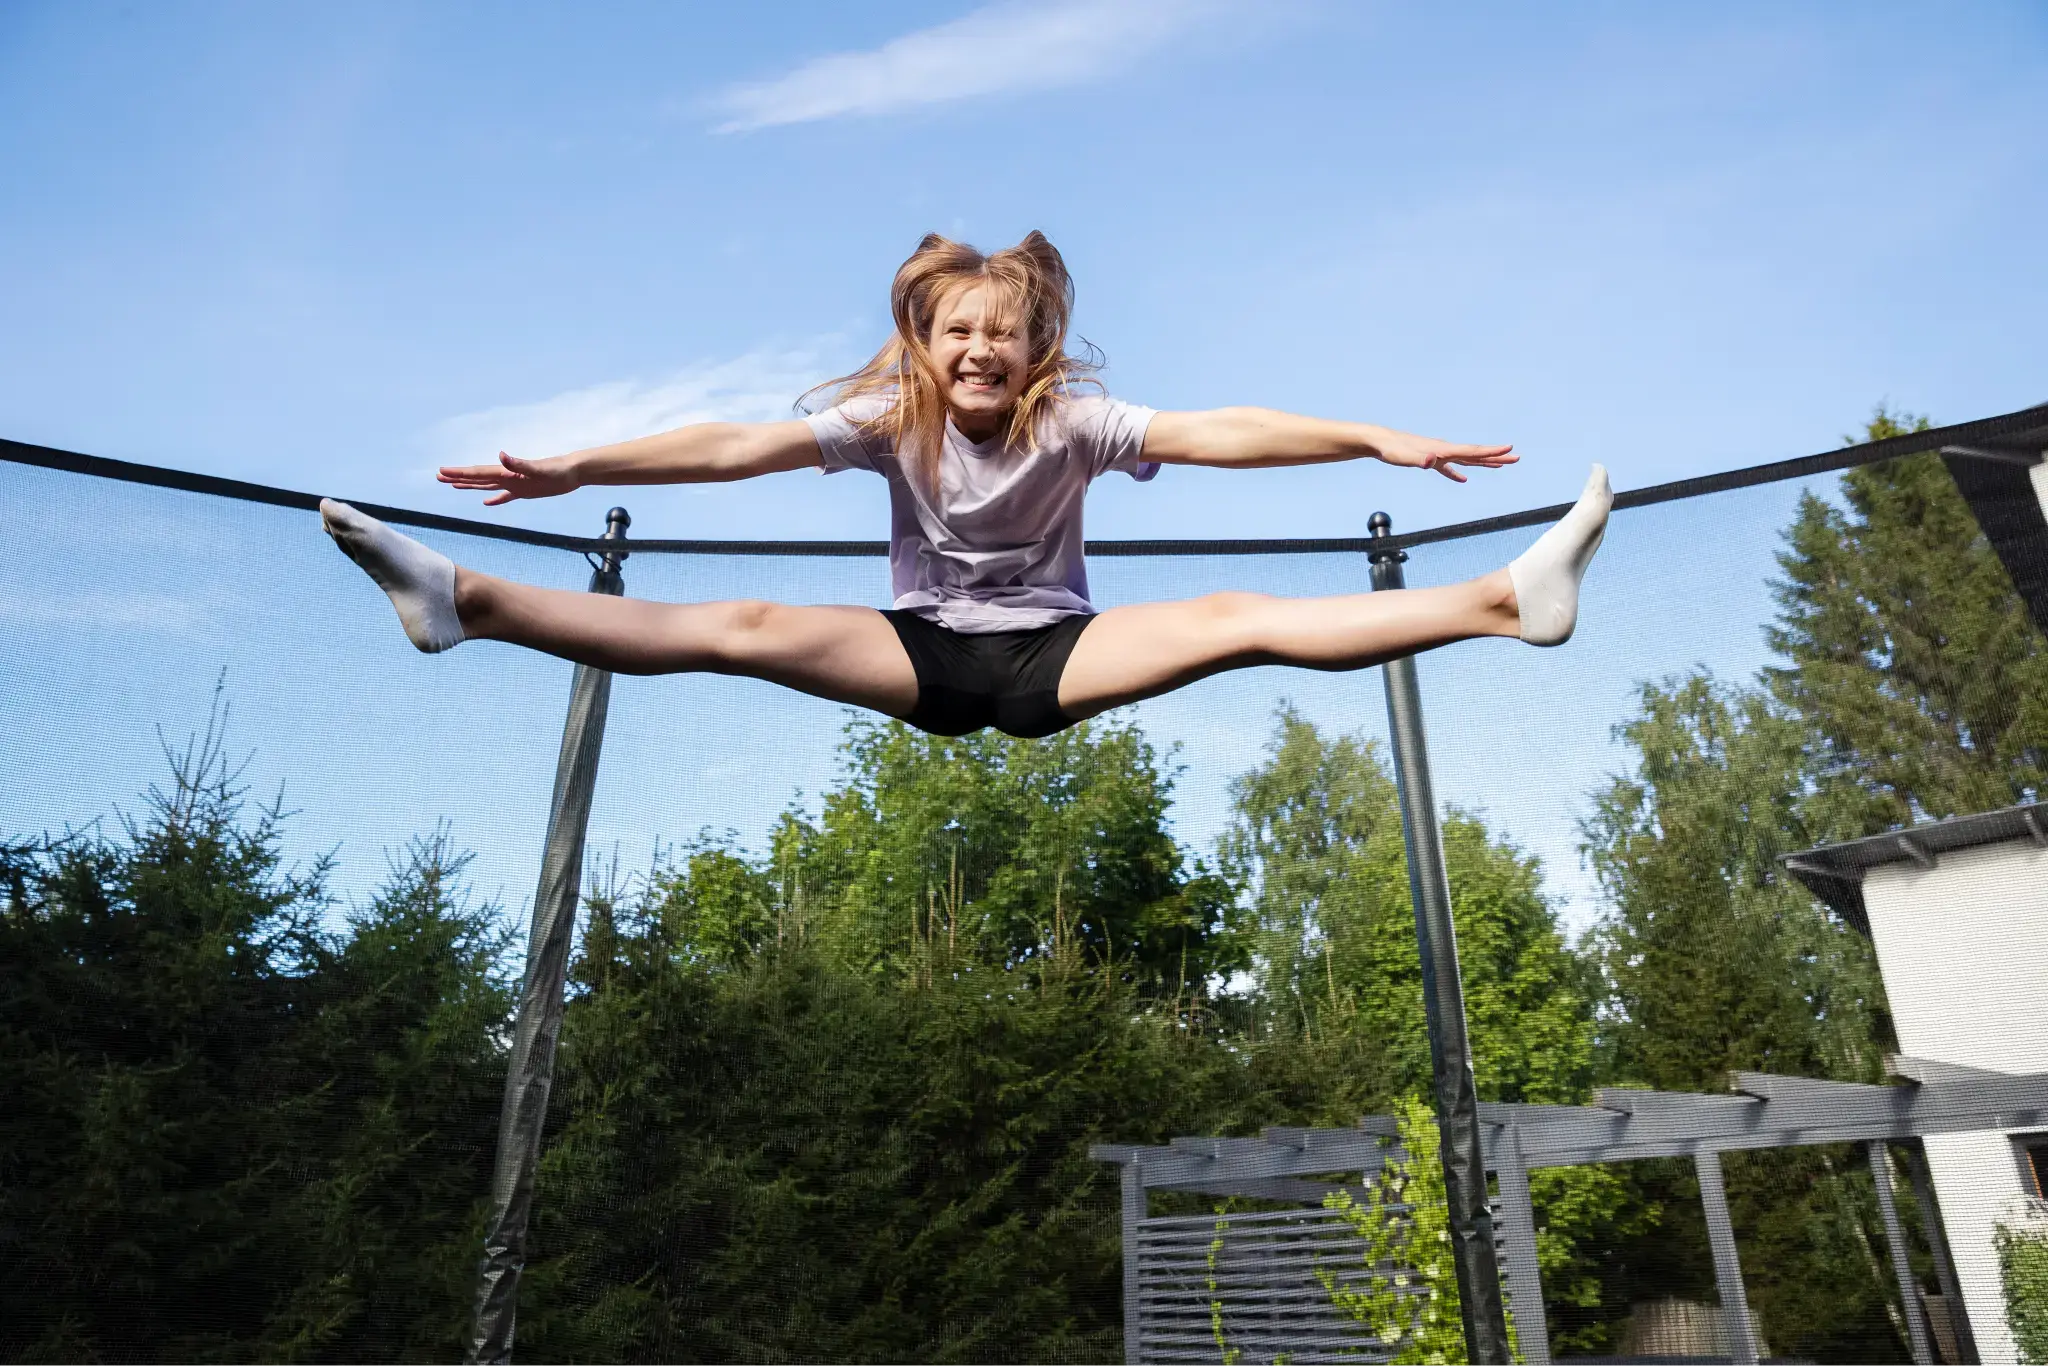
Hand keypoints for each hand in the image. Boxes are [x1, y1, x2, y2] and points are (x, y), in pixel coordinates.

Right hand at [437, 452, 577, 505]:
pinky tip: (486, 503)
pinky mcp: (525, 491)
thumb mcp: (538, 469)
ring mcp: (515, 484)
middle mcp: (508, 476)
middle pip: (477, 478)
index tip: (441, 471)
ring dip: (470, 485)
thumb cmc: (557, 470)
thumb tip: (500, 454)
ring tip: (453, 485)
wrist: (573, 472)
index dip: (459, 473)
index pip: (478, 473)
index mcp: (507, 472)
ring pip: (487, 486)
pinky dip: (495, 499)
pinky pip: (505, 497)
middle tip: (438, 476)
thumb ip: (519, 463)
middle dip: (457, 478)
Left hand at [1373, 430, 1516, 482]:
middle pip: (1476, 454)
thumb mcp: (1406, 457)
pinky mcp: (1429, 459)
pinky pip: (1449, 468)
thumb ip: (1421, 459)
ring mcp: (1438, 454)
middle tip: (1516, 457)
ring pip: (1466, 459)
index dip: (1492, 452)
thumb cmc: (1392, 450)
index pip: (1473, 451)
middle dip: (1496, 457)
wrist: (1380, 442)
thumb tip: (1433, 462)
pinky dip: (1457, 473)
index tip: (1510, 450)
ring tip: (1500, 465)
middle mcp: (1445, 450)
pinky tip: (1463, 479)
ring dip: (1483, 462)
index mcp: (1444, 450)